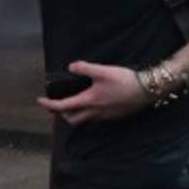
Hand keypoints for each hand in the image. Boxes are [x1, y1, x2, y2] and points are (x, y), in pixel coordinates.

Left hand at [36, 61, 151, 125]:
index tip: (40, 101)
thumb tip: (70, 67)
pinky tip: (91, 104)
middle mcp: (95, 113)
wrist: (148, 90)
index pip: (62, 107)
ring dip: (74, 114)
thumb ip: (84, 68)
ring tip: (72, 104)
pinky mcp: (114, 117)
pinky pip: (95, 119)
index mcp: (89, 101)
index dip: (48, 105)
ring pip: (84, 120)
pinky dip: (87, 114)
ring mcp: (105, 117)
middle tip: (55, 104)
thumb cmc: (125, 80)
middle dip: (61, 114)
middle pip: (71, 119)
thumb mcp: (103, 71)